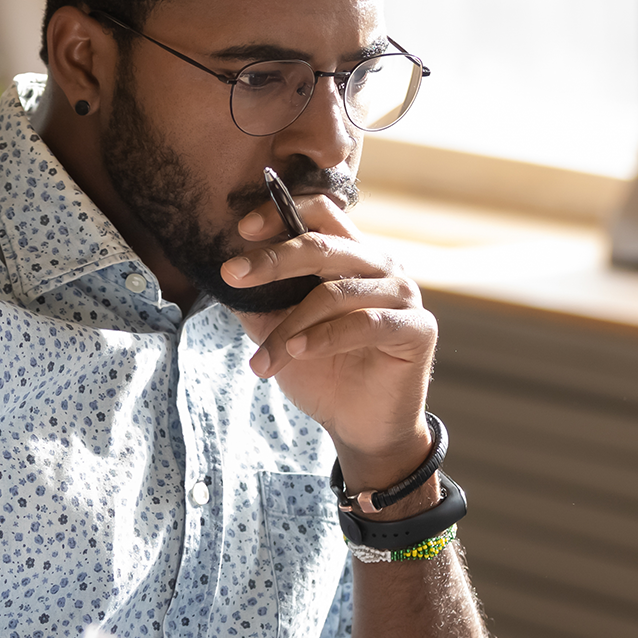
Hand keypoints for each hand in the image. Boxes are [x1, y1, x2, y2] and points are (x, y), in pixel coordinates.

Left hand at [222, 194, 436, 491]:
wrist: (358, 425)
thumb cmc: (322, 371)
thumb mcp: (278, 331)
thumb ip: (258, 302)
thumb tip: (221, 275)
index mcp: (350, 256)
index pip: (321, 213)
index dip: (282, 211)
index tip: (242, 230)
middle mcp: (379, 266)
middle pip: (323, 245)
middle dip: (273, 260)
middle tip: (232, 275)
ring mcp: (402, 294)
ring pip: (336, 292)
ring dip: (290, 324)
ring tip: (263, 357)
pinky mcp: (416, 328)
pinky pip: (365, 323)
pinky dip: (325, 337)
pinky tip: (297, 351)